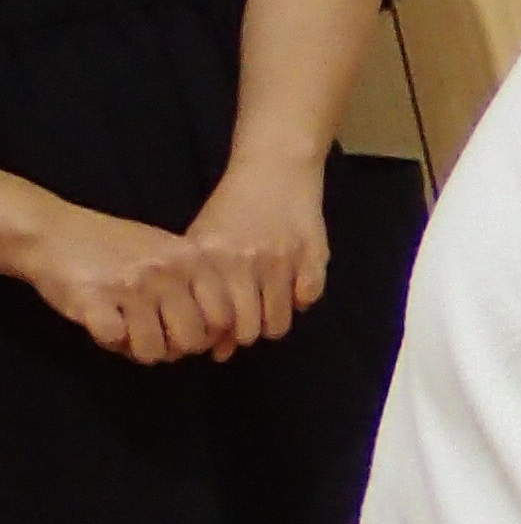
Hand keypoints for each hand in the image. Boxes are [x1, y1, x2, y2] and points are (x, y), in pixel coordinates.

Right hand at [9, 195, 225, 364]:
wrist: (52, 231)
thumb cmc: (115, 246)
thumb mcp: (168, 251)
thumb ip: (198, 285)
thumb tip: (222, 336)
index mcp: (192, 258)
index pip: (225, 318)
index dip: (208, 336)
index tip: (188, 332)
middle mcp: (167, 270)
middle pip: (193, 340)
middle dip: (175, 349)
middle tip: (156, 338)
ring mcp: (131, 285)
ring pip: (155, 350)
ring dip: (141, 350)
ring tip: (129, 332)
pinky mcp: (94, 300)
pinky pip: (116, 342)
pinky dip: (110, 342)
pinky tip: (104, 325)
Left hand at [180, 153, 329, 350]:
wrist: (274, 169)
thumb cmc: (231, 210)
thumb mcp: (204, 244)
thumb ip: (204, 295)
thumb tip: (219, 353)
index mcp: (211, 258)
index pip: (214, 322)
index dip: (217, 334)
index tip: (217, 329)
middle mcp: (244, 261)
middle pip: (249, 329)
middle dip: (247, 332)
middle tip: (246, 321)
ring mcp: (282, 259)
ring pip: (280, 322)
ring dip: (273, 320)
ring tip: (267, 305)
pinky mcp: (313, 255)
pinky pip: (309, 300)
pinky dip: (301, 299)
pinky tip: (291, 284)